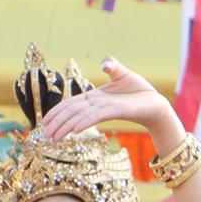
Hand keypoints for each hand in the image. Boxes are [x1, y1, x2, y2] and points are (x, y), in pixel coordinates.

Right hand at [34, 58, 180, 145]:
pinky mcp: (116, 110)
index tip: (44, 123)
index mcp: (94, 97)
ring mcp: (106, 108)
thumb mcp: (123, 75)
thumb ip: (112, 67)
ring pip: (81, 116)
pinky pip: (96, 116)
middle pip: (72, 112)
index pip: (70, 104)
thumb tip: (105, 63)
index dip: (57, 112)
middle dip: (57, 123)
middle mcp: (97, 104)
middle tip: (45, 136)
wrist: (156, 102)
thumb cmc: (139, 90)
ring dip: (66, 126)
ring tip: (54, 138)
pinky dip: (84, 122)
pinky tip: (74, 130)